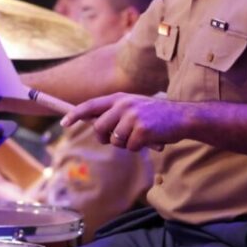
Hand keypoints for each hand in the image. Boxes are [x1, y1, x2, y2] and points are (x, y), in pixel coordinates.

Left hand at [61, 92, 186, 150]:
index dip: (75, 114)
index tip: (63, 123)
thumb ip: (116, 114)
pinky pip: (130, 147)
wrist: (183, 117)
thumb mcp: (134, 107)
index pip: (90, 105)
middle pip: (99, 128)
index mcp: (119, 98)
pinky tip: (150, 139)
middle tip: (119, 139)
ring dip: (126, 144)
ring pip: (115, 140)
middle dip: (105, 138)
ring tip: (140, 136)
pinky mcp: (142, 129)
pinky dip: (139, 147)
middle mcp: (124, 104)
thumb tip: (96, 126)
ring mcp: (133, 116)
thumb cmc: (156, 116)